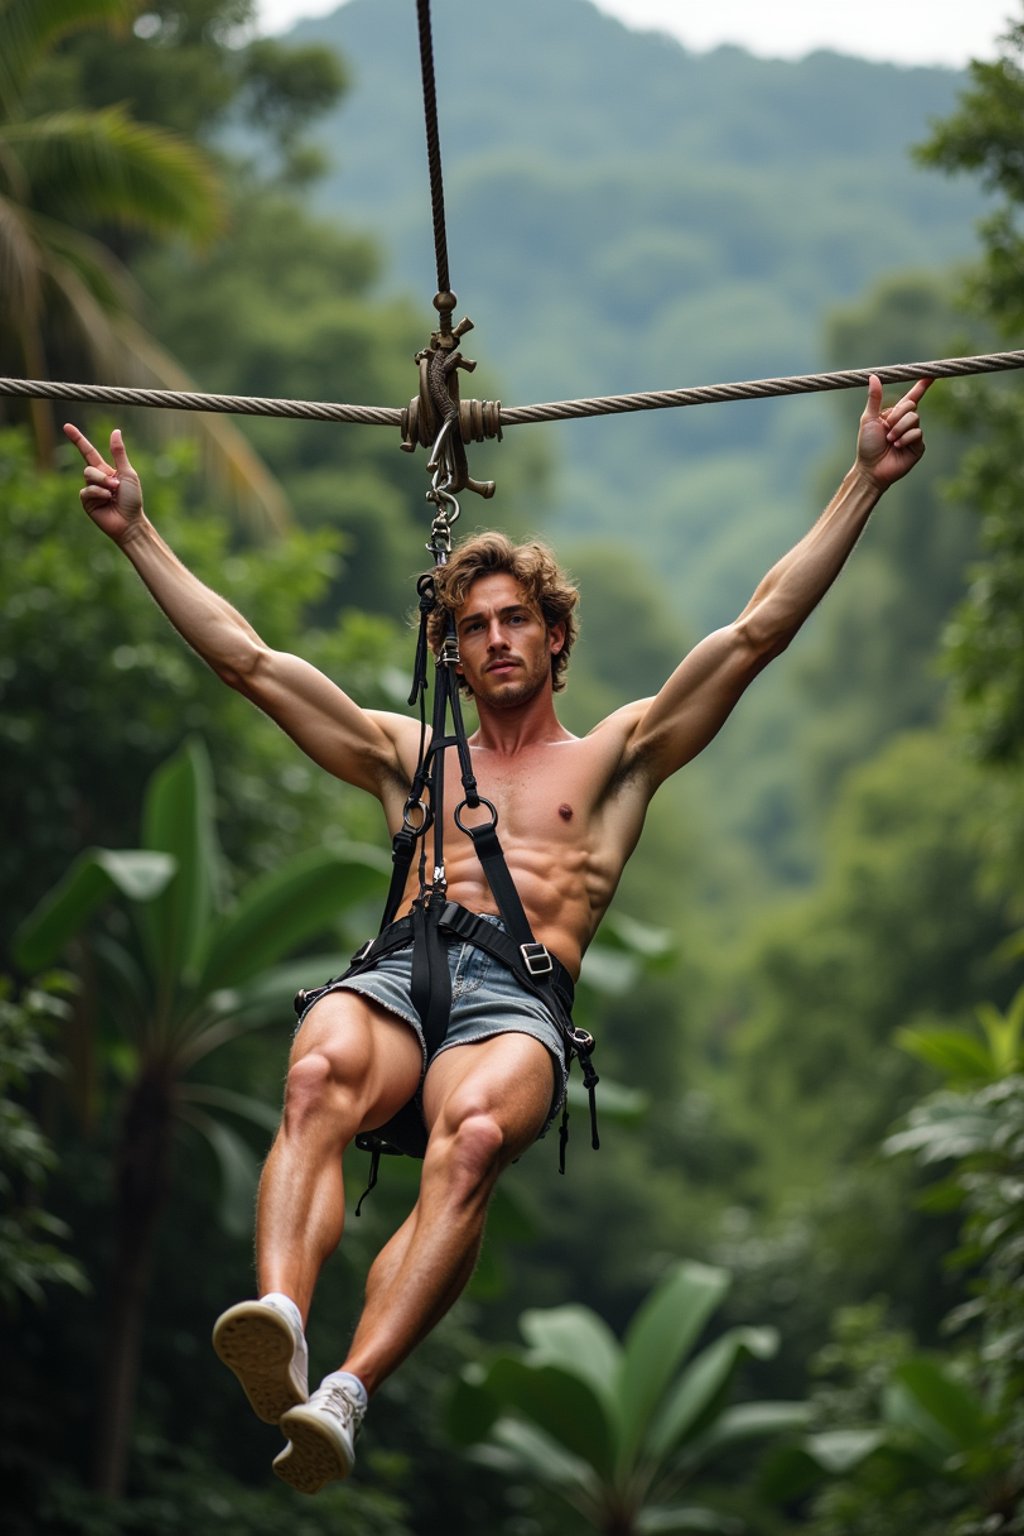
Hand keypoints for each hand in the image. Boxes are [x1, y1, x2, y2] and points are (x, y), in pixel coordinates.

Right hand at [63, 423, 143, 542]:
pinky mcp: (86, 502)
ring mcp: (90, 491)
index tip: (66, 426)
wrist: (130, 522)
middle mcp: (95, 480)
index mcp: (105, 471)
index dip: (77, 439)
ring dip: (103, 484)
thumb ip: (119, 453)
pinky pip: (86, 491)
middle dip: (102, 475)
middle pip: (89, 467)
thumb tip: (115, 431)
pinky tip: (107, 501)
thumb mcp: (127, 473)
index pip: (88, 452)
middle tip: (116, 486)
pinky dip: (99, 494)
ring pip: (87, 477)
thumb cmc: (132, 499)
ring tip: (113, 494)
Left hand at [856, 375, 929, 489]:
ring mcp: (913, 434)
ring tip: (889, 440)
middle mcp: (906, 423)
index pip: (912, 397)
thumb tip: (874, 376)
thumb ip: (874, 398)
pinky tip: (897, 446)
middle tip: (886, 429)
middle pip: (911, 406)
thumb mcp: (868, 419)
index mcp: (895, 414)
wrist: (871, 468)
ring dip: (899, 429)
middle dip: (897, 415)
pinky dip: (904, 439)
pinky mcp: (918, 446)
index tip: (931, 374)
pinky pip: (917, 433)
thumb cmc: (867, 445)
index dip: (922, 386)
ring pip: (914, 419)